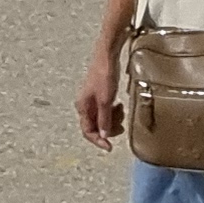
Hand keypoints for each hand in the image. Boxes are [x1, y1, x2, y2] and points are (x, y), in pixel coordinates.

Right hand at [76, 31, 126, 150]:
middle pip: (96, 126)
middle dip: (109, 128)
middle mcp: (85, 105)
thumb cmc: (103, 74)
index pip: (88, 131)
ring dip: (113, 119)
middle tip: (120, 126)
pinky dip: (114, 111)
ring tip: (121, 112)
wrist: (107, 56)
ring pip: (103, 119)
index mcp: (82, 107)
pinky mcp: (101, 95)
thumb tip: (104, 135)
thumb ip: (104, 120)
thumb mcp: (105, 100)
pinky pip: (107, 110)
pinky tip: (119, 105)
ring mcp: (93, 100)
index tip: (109, 147)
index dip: (98, 141)